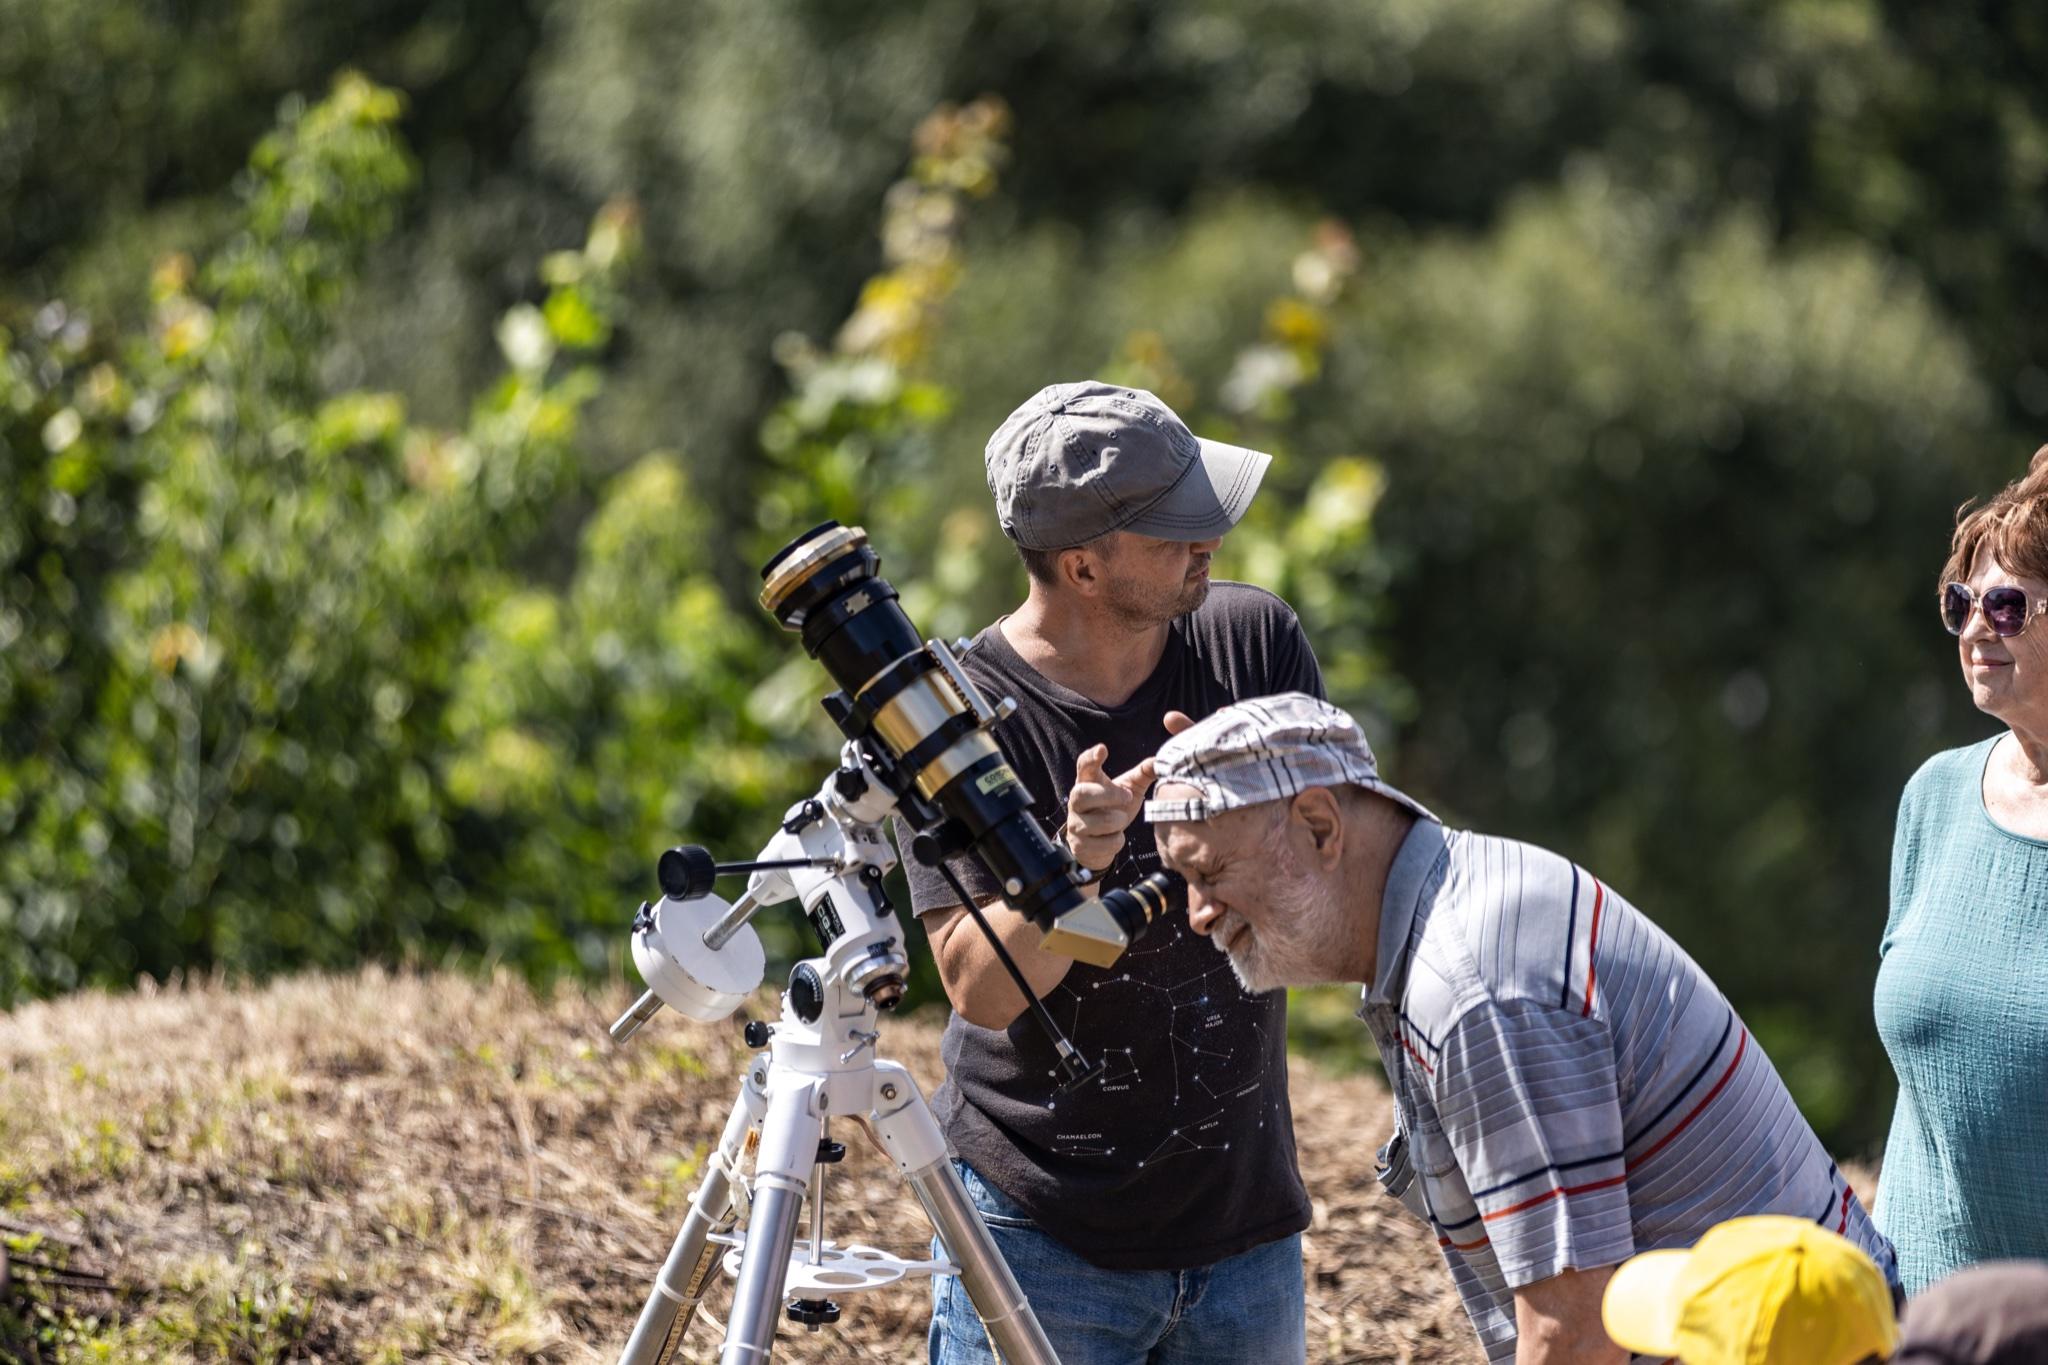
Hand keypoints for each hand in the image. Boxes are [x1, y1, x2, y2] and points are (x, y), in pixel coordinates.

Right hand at [1061, 711, 1196, 871]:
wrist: (1100, 843)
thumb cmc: (1115, 808)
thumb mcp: (1129, 789)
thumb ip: (1143, 773)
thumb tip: (1160, 760)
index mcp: (1088, 782)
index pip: (1084, 765)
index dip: (1091, 757)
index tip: (1102, 749)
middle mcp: (1076, 802)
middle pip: (1083, 793)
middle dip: (1109, 796)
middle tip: (1128, 796)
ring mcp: (1075, 824)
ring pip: (1097, 823)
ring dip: (1117, 823)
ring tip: (1120, 820)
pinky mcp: (1079, 845)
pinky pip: (1103, 845)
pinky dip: (1116, 842)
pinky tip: (1114, 837)